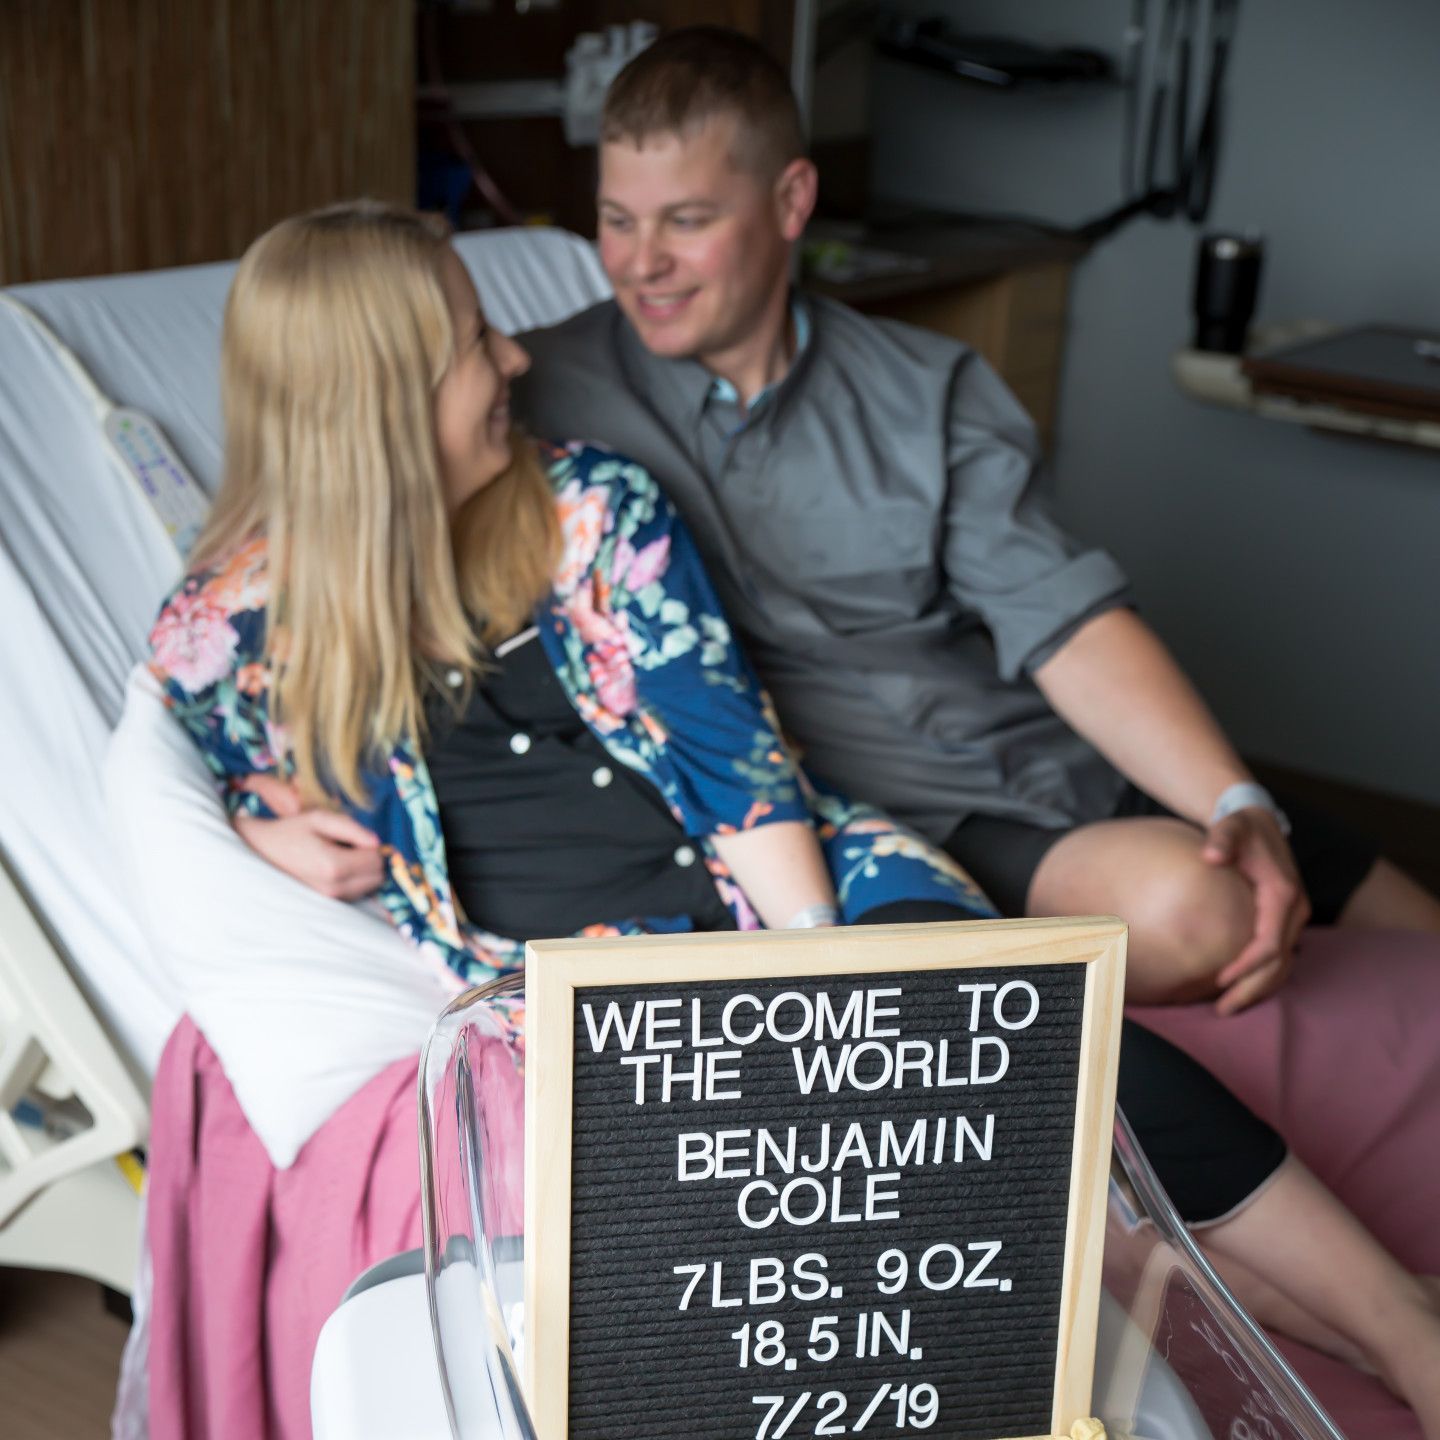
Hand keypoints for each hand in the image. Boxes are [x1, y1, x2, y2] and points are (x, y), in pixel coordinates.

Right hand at [231, 773, 384, 899]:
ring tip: (340, 856)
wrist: (261, 853)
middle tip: (350, 846)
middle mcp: (334, 888)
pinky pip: (357, 893)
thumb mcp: (320, 819)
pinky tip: (336, 869)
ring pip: (370, 887)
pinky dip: (355, 880)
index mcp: (333, 866)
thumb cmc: (291, 832)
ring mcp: (330, 900)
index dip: (373, 846)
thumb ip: (352, 829)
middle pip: (377, 877)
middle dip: (371, 860)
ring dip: (364, 871)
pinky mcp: (328, 904)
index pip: (376, 860)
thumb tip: (377, 842)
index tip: (356, 838)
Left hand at [1203, 807, 1309, 1015]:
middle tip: (1222, 1010)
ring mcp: (1293, 916)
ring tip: (1227, 1007)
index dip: (1245, 965)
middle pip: (1278, 962)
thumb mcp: (1229, 827)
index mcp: (1282, 894)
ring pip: (1282, 964)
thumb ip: (1221, 839)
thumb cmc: (1240, 827)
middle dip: (1252, 988)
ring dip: (1258, 988)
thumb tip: (1211, 855)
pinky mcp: (1285, 919)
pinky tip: (1237, 987)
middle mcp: (1295, 909)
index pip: (1269, 942)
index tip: (1218, 979)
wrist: (1259, 821)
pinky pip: (1278, 955)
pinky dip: (1261, 975)